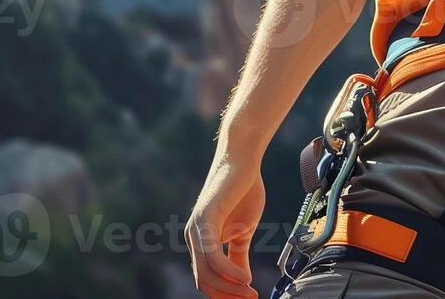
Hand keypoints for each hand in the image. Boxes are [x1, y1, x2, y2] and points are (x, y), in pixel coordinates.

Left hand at [186, 156, 265, 298]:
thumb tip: (243, 281)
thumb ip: (239, 255)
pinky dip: (230, 272)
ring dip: (230, 289)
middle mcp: (193, 238)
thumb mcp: (244, 230)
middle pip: (204, 281)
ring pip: (207, 273)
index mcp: (201, 241)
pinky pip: (213, 256)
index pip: (207, 279)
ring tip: (250, 293)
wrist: (243, 159)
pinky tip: (246, 278)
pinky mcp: (204, 220)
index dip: (226, 294)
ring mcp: (196, 229)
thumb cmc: (244, 190)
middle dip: (227, 296)